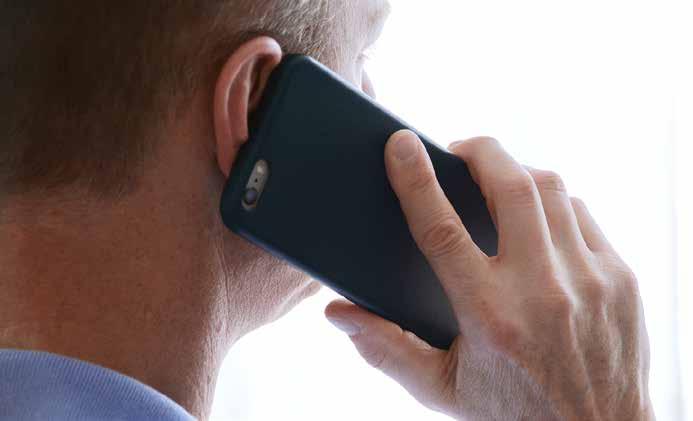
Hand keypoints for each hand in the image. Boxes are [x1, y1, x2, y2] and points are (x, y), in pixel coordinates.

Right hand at [325, 130, 653, 420]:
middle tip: (458, 149)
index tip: (401, 145)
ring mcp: (589, 281)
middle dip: (480, 151)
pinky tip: (537, 218)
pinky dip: (554, 204)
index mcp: (490, 317)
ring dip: (517, 172)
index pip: (443, 230)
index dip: (416, 180)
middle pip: (511, 186)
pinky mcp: (621, 279)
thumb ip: (385, 348)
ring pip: (552, 190)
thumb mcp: (441, 389)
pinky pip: (583, 215)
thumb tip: (338, 313)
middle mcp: (543, 291)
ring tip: (494, 179)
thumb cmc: (512, 415)